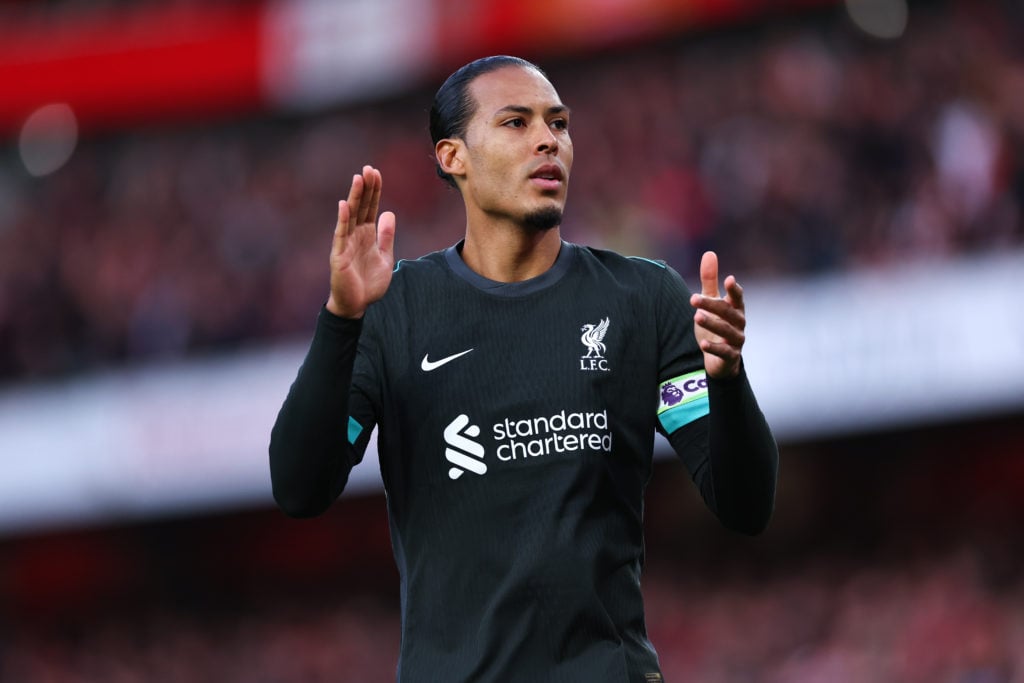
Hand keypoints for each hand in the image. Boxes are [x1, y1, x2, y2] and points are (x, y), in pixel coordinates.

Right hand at [326, 166, 395, 318]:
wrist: (357, 305)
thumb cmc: (369, 283)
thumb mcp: (385, 257)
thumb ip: (386, 236)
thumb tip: (389, 213)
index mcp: (367, 235)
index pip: (371, 207)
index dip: (374, 191)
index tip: (377, 173)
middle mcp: (355, 235)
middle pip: (361, 207)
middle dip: (366, 188)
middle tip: (369, 168)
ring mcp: (346, 243)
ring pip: (351, 216)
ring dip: (355, 197)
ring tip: (358, 178)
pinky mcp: (339, 255)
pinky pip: (341, 234)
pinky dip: (343, 219)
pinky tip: (344, 204)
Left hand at [690, 251, 744, 378]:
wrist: (721, 359)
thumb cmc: (716, 324)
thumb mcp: (711, 302)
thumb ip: (710, 280)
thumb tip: (709, 253)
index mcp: (735, 309)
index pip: (737, 297)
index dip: (735, 289)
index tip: (729, 279)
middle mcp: (739, 324)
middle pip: (728, 312)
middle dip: (712, 305)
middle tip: (693, 298)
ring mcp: (736, 341)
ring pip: (726, 331)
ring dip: (712, 324)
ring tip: (696, 317)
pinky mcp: (730, 356)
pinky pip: (724, 352)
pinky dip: (715, 348)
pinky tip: (703, 344)